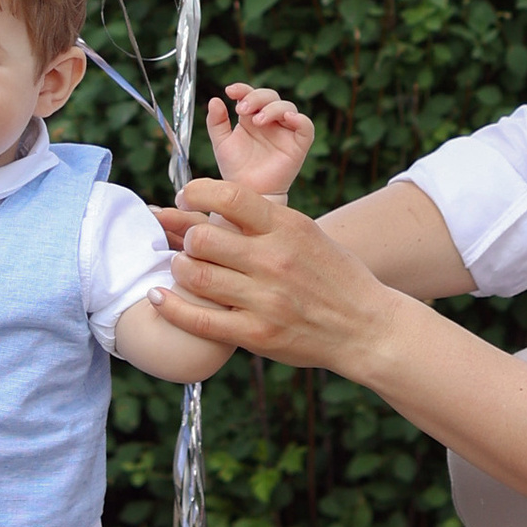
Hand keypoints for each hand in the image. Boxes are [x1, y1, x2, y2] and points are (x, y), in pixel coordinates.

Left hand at [153, 178, 394, 378]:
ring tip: (182, 267)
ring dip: (179, 268)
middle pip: (203, 237)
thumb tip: (215, 202)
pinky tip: (160, 297)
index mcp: (288, 227)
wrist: (366, 328)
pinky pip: (199, 319)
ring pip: (196, 275)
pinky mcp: (256, 334)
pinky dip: (171, 307)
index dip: (196, 192)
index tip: (185, 198)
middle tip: (187, 243)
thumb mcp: (306, 234)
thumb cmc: (334, 276)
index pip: (229, 196)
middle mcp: (274, 260)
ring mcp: (264, 299)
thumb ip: (264, 220)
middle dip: (187, 238)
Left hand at [206, 82, 313, 201]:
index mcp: (251, 117)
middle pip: (271, 96)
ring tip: (258, 120)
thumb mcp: (221, 143)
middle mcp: (270, 121)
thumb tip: (215, 100)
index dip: (243, 88)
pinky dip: (300, 119)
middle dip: (256, 98)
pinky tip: (287, 119)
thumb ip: (216, 122)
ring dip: (273, 108)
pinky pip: (306, 127)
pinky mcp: (298, 145)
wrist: (247, 193)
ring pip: (288, 107)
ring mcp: (285, 131)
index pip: (251, 94)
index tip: (230, 91)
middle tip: (242, 110)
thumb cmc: (236, 169)